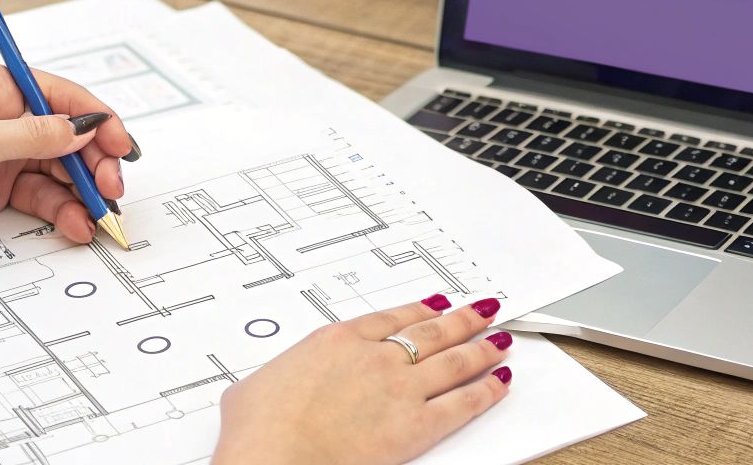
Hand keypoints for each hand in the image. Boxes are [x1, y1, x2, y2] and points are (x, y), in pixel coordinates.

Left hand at [0, 62, 134, 256]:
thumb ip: (35, 136)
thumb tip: (83, 127)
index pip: (60, 95)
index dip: (95, 118)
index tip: (119, 143)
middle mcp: (4, 117)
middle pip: (68, 135)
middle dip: (94, 162)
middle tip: (111, 187)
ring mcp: (4, 154)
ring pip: (61, 169)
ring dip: (83, 191)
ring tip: (97, 213)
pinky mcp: (1, 188)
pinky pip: (45, 195)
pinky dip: (64, 210)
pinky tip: (75, 224)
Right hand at [213, 294, 513, 464]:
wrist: (274, 460)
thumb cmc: (259, 433)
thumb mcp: (252, 391)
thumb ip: (273, 381)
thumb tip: (263, 392)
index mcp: (336, 341)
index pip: (391, 317)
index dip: (419, 308)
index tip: (436, 303)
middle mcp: (375, 358)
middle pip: (431, 330)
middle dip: (462, 318)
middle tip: (483, 309)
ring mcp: (399, 389)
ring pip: (454, 359)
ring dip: (481, 347)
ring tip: (500, 339)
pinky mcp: (415, 425)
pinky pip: (462, 403)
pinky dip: (485, 391)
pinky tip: (499, 383)